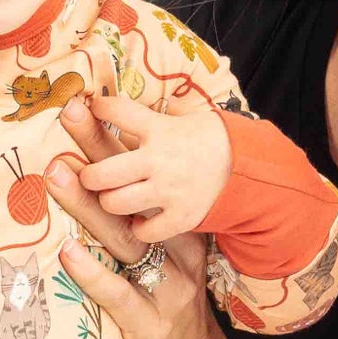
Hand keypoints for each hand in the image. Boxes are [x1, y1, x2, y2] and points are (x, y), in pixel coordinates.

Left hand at [45, 107, 226, 338]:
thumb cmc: (168, 307)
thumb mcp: (172, 258)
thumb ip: (145, 219)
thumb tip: (110, 169)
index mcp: (181, 231)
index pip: (147, 178)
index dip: (120, 141)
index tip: (90, 105)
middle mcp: (174, 254)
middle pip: (134, 197)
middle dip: (101, 154)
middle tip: (68, 119)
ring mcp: (161, 290)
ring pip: (122, 240)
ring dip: (87, 205)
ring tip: (56, 173)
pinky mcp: (145, 326)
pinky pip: (116, 295)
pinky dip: (90, 273)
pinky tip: (65, 251)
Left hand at [61, 92, 230, 242]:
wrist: (248, 166)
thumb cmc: (210, 140)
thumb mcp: (182, 118)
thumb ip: (148, 119)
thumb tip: (112, 107)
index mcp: (159, 129)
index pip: (116, 111)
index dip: (98, 109)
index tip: (91, 110)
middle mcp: (159, 159)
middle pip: (101, 173)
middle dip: (89, 177)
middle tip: (92, 177)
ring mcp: (169, 191)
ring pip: (114, 203)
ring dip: (109, 202)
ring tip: (115, 198)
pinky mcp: (182, 217)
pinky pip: (144, 231)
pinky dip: (139, 228)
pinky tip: (141, 220)